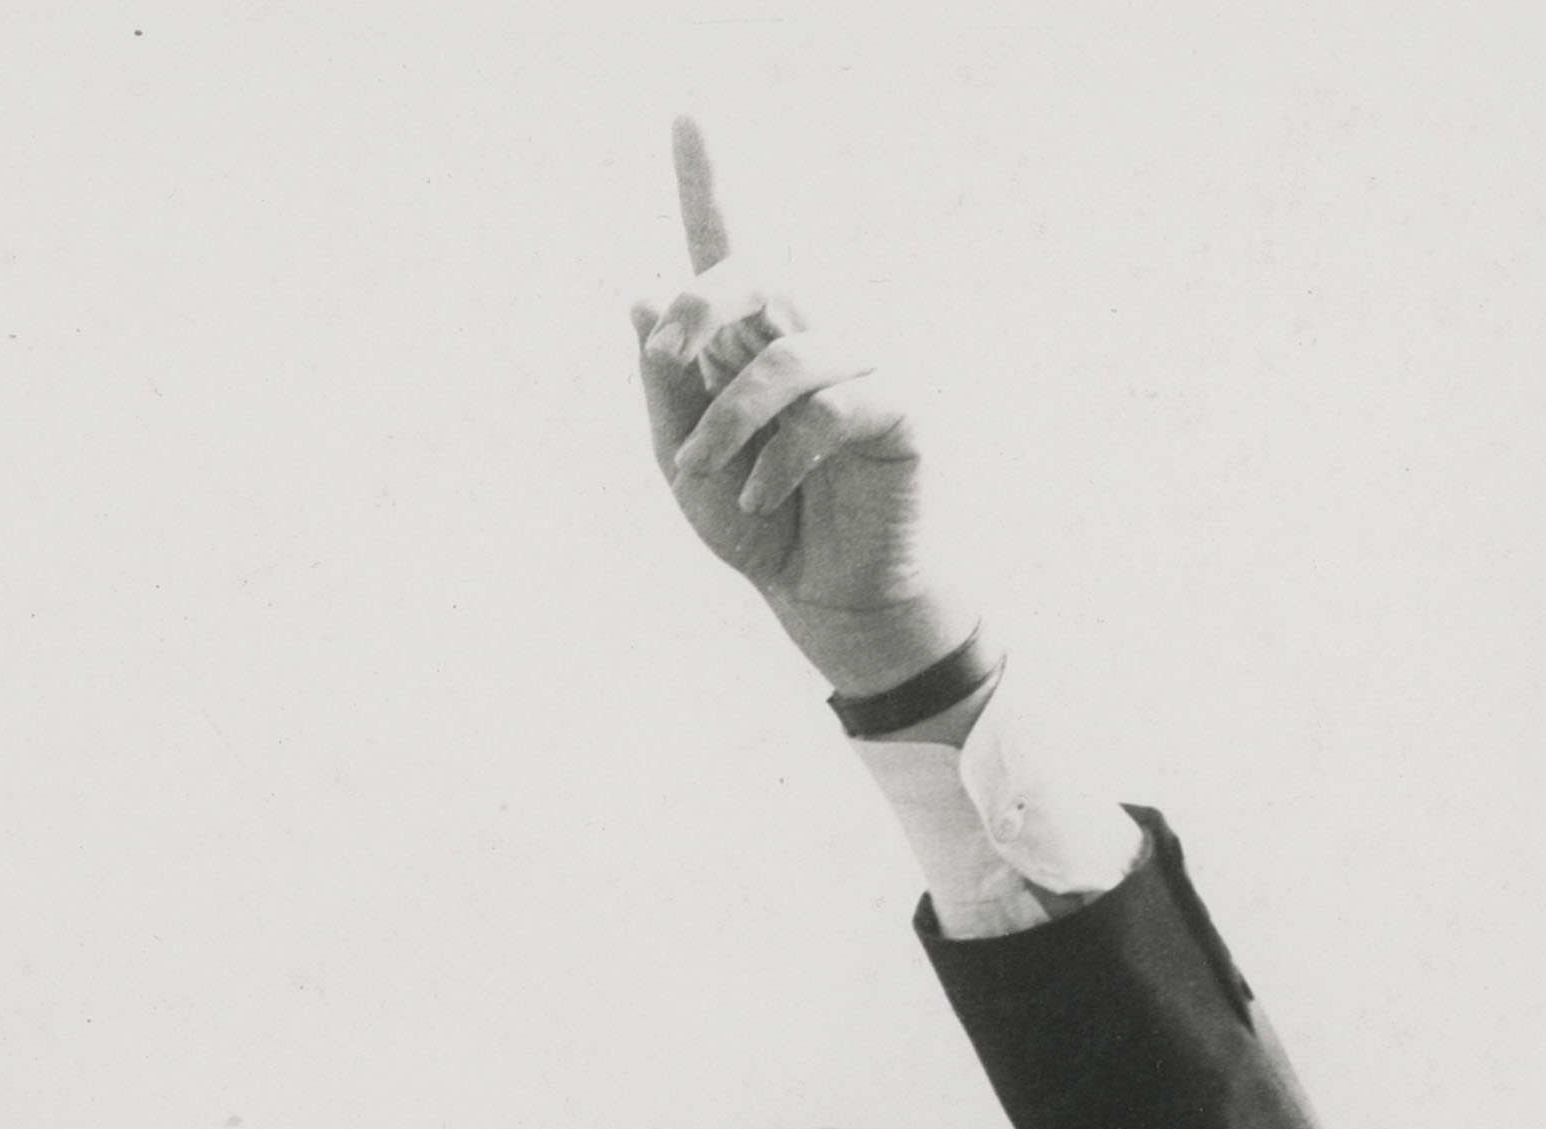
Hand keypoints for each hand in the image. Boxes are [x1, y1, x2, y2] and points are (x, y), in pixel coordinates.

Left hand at [631, 120, 969, 696]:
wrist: (820, 595)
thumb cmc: (754, 524)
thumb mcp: (682, 461)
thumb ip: (665, 387)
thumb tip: (645, 294)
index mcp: (746, 338)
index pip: (725, 248)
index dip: (705, 181)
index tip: (683, 115)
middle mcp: (807, 331)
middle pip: (754, 271)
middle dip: (701, 307)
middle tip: (666, 356)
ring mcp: (860, 363)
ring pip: (786, 354)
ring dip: (727, 422)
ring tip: (707, 478)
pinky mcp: (899, 405)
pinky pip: (832, 407)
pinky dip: (782, 457)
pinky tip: (762, 496)